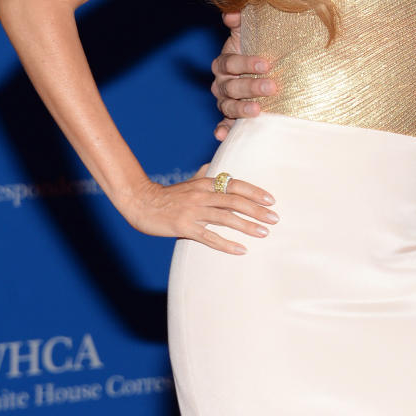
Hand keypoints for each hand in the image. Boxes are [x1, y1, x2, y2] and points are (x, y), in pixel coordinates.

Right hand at [123, 166, 277, 254]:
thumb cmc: (166, 195)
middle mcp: (202, 195)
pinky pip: (210, 236)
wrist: (140, 202)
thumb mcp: (187, 182)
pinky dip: (227, 244)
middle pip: (236, 201)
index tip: (271, 201)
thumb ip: (201, 176)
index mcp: (205, 183)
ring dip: (247, 226)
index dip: (255, 192)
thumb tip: (211, 166)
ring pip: (226, 218)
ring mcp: (194, 211)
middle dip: (257, 210)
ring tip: (264, 233)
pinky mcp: (185, 227)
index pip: (236, 185)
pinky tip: (241, 250)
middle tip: (275, 219)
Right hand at [211, 10, 276, 141]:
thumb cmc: (259, 50)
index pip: (230, 63)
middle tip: (271, 88)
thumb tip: (232, 12)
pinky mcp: (231, 117)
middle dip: (250, 87)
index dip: (246, 63)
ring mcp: (225, 102)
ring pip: (228, 106)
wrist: (267, 71)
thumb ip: (241, 19)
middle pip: (231, 86)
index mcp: (224, 63)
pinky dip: (222, 130)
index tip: (266, 64)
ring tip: (257, 111)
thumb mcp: (251, 32)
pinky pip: (224, 124)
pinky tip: (222, 135)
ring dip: (241, 109)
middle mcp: (221, 84)